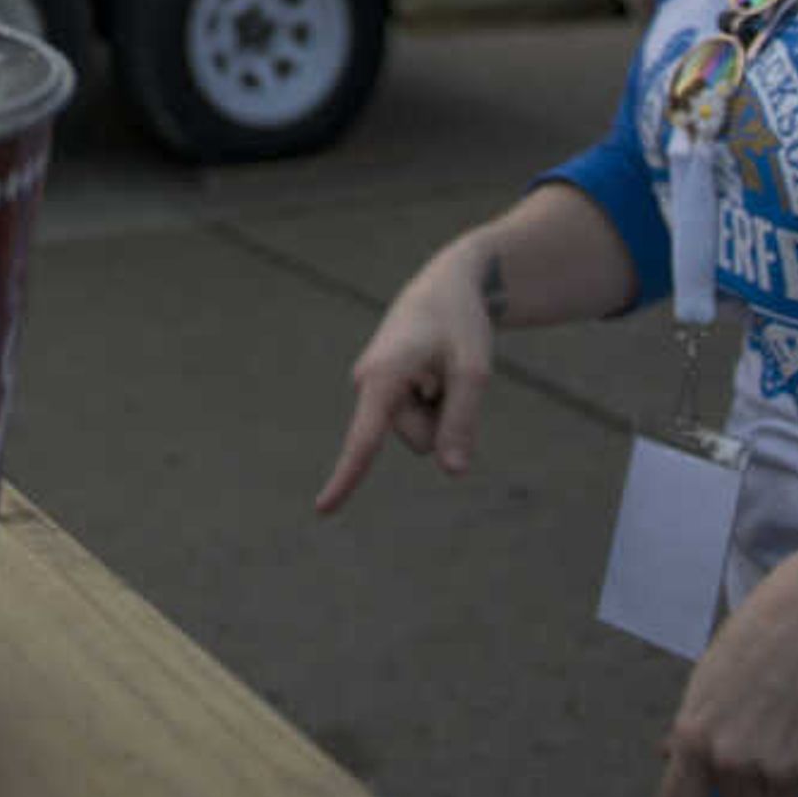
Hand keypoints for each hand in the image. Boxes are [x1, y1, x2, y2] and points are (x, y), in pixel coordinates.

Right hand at [315, 238, 498, 512]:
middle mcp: (369, 385)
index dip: (346, 477)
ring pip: (422, 433)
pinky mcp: (384, 393)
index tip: (323, 510)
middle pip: (420, 440)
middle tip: (450, 371)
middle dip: (446, 418)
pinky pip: (421, 420)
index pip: (364, 438)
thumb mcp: (474, 371)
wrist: (447, 286)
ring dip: (443, 408)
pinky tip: (434, 371)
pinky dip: (438, 403)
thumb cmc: (460, 323)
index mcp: (383, 376)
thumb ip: (462, 423)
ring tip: (442, 367)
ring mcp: (375, 389)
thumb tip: (452, 473)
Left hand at [649, 539, 797, 796]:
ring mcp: (783, 767)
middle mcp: (734, 759)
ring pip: (787, 796)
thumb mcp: (707, 677)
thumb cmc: (758, 638)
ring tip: (796, 715)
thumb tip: (670, 756)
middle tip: (769, 729)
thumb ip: (692, 726)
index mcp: (696, 736)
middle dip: (755, 779)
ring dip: (794, 771)